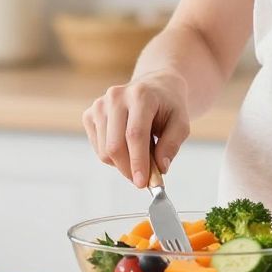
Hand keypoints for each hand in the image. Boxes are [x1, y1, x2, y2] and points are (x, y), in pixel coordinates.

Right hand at [81, 72, 190, 187]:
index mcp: (141, 95)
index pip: (135, 134)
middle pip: (115, 145)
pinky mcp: (90, 114)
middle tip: (142, 180)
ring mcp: (100, 105)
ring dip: (122, 164)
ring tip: (139, 157)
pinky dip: (112, 157)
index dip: (138, 161)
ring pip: (104, 150)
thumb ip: (172, 145)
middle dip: (128, 169)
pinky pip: (98, 148)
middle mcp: (116, 96)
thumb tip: (160, 168)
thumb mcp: (181, 123)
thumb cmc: (168, 107)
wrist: (154, 88)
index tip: (142, 183)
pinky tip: (126, 148)